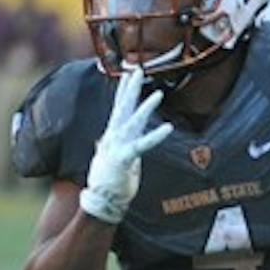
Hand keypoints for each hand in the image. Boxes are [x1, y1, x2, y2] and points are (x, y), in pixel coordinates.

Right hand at [80, 67, 171, 224]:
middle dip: (130, 88)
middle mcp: (114, 137)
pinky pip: (142, 145)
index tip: (128, 74)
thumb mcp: (111, 156)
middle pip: (123, 107)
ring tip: (159, 94)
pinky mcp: (124, 159)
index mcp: (112, 135)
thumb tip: (108, 138)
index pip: (118, 108)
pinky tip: (168, 128)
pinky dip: (156, 136)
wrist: (101, 200)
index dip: (123, 90)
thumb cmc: (109, 180)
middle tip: (137, 69)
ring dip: (146, 107)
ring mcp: (118, 147)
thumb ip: (114, 144)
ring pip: (134, 122)